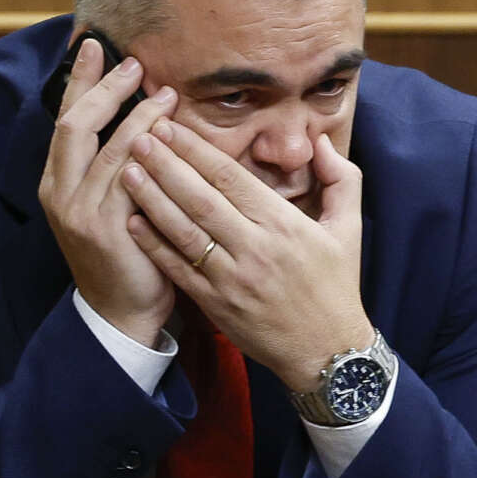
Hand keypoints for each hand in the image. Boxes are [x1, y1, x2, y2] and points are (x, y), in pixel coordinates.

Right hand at [37, 38, 178, 346]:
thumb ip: (115, 161)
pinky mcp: (107, 230)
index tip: (94, 46)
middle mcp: (60, 193)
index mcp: (57, 182)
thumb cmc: (125, 248)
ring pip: (107, 150)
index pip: (65, 119)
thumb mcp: (109, 200)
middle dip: (104, 88)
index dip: (79, 81)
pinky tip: (168, 136)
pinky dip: (148, 154)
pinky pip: (129, 181)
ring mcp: (80, 212)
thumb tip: (141, 112)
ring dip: (137, 116)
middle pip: (76, 125)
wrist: (121, 310)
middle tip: (133, 61)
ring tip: (165, 93)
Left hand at [121, 118, 371, 390]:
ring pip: (183, 231)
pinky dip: (154, 244)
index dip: (198, 150)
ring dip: (152, 199)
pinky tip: (133, 221)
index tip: (171, 126)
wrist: (327, 351)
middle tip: (138, 136)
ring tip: (127, 170)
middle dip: (166, 165)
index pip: (232, 178)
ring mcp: (232, 278)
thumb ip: (341, 178)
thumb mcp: (349, 227)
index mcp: (284, 224)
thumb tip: (320, 142)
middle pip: (201, 198)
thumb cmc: (336, 285)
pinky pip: (178, 269)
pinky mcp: (216, 304)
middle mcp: (255, 248)